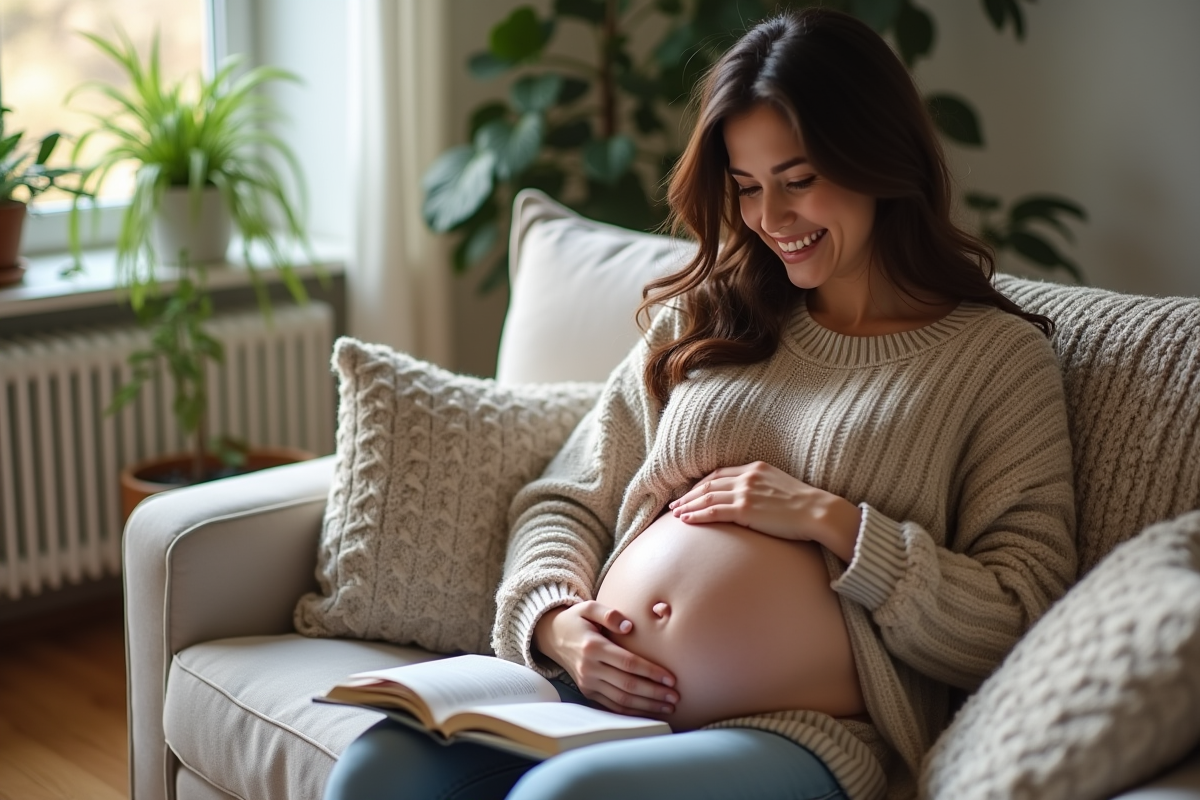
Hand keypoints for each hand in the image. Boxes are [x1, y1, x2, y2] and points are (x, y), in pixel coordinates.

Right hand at [533, 602, 678, 715]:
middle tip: (675, 697)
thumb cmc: (577, 620)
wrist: (552, 636)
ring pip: (621, 700)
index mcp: (593, 647)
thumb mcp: (589, 607)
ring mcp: (587, 683)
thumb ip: (609, 614)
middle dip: (654, 693)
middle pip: (627, 685)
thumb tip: (629, 625)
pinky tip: (649, 711)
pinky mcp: (587, 692)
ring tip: (668, 707)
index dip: (651, 672)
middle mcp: (589, 668)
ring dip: (646, 705)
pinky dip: (632, 711)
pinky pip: (612, 706)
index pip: (628, 663)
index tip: (671, 678)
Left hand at [668, 461, 860, 560]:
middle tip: (676, 503)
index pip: (720, 474)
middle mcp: (748, 477)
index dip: (703, 484)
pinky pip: (713, 511)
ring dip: (688, 505)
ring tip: (675, 513)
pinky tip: (686, 520)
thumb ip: (763, 488)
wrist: (818, 512)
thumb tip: (753, 501)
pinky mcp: (745, 509)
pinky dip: (697, 515)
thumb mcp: (781, 487)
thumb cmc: (805, 506)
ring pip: (707, 497)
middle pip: (709, 484)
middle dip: (690, 494)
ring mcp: (746, 492)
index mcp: (756, 468)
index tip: (692, 492)